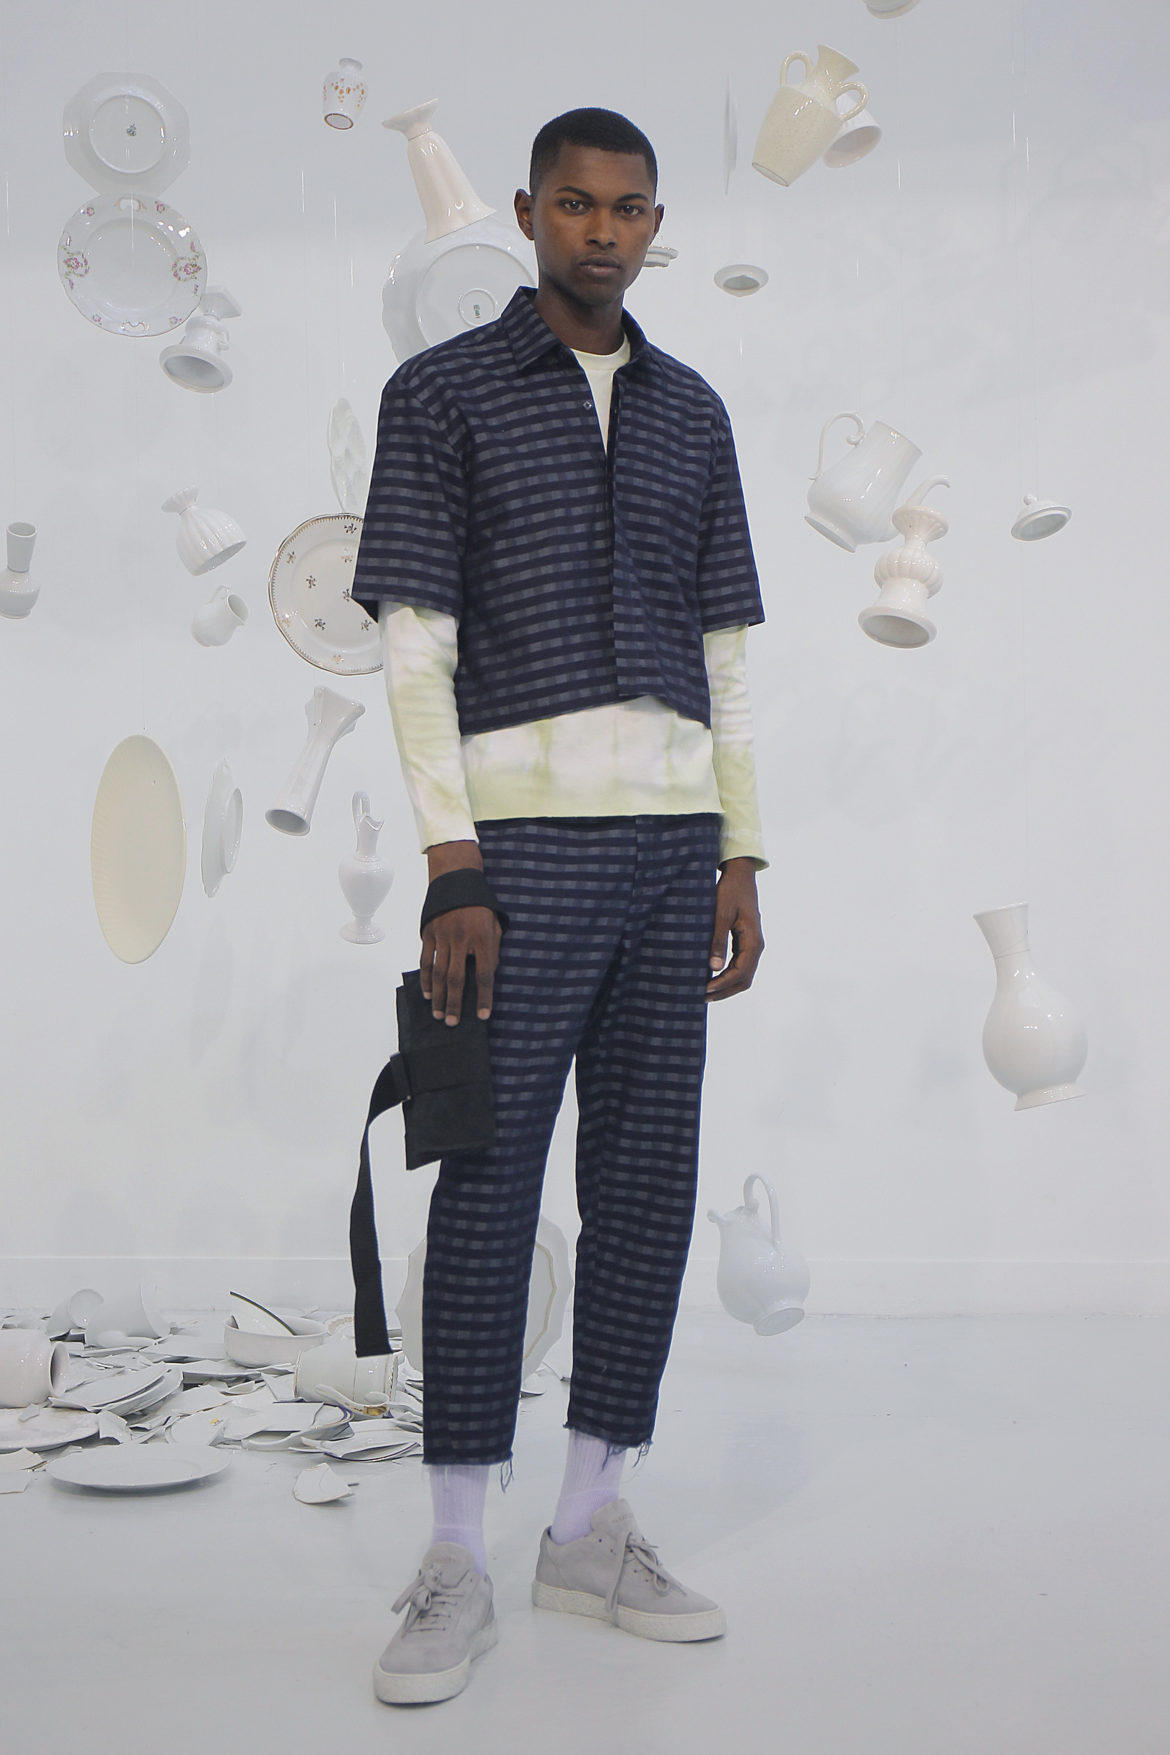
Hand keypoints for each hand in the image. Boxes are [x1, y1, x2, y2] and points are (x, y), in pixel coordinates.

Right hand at [421, 840, 501, 1024]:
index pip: (484, 974)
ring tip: (438, 1013)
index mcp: (483, 937)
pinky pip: (426, 960)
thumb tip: (489, 975)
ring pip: (439, 973)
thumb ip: (493, 949)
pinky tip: (427, 993)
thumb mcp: (495, 923)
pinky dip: (426, 979)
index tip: (482, 1015)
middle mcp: (462, 938)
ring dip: (438, 996)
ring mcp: (443, 936)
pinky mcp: (429, 933)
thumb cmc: (480, 904)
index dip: (484, 997)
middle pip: (457, 978)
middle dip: (454, 1003)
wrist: (456, 878)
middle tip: (452, 1022)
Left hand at [705, 857, 763, 1001]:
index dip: (722, 984)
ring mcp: (752, 945)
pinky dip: (727, 976)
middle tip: (702, 997)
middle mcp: (756, 946)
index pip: (740, 972)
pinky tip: (711, 977)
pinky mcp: (745, 942)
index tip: (703, 989)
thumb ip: (718, 941)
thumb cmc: (730, 891)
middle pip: (744, 979)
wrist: (740, 875)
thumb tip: (714, 968)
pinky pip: (739, 965)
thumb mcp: (720, 914)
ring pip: (743, 975)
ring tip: (706, 991)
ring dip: (726, 986)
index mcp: (753, 941)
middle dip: (724, 991)